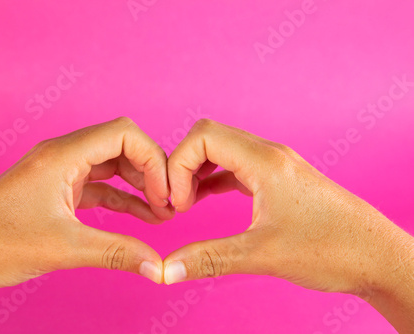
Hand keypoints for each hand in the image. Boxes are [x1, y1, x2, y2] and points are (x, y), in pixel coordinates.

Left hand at [0, 117, 173, 330]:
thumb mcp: (65, 247)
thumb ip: (117, 252)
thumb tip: (158, 267)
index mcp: (63, 155)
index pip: (124, 134)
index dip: (153, 159)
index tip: (164, 193)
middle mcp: (62, 155)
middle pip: (121, 147)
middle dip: (149, 172)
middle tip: (167, 203)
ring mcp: (59, 172)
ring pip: (111, 166)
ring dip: (137, 186)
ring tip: (160, 212)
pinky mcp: (57, 190)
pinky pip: (99, 186)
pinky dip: (121, 199)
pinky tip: (140, 217)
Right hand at [163, 119, 413, 331]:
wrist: (377, 256)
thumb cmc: (331, 249)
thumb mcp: (262, 255)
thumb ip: (209, 259)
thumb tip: (167, 270)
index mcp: (264, 161)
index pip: (202, 137)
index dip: (178, 165)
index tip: (179, 203)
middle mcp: (269, 154)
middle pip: (209, 137)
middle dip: (183, 165)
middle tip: (179, 202)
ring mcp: (276, 165)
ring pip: (223, 151)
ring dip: (198, 171)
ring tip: (188, 203)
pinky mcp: (279, 179)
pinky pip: (237, 167)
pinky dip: (215, 179)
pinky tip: (206, 200)